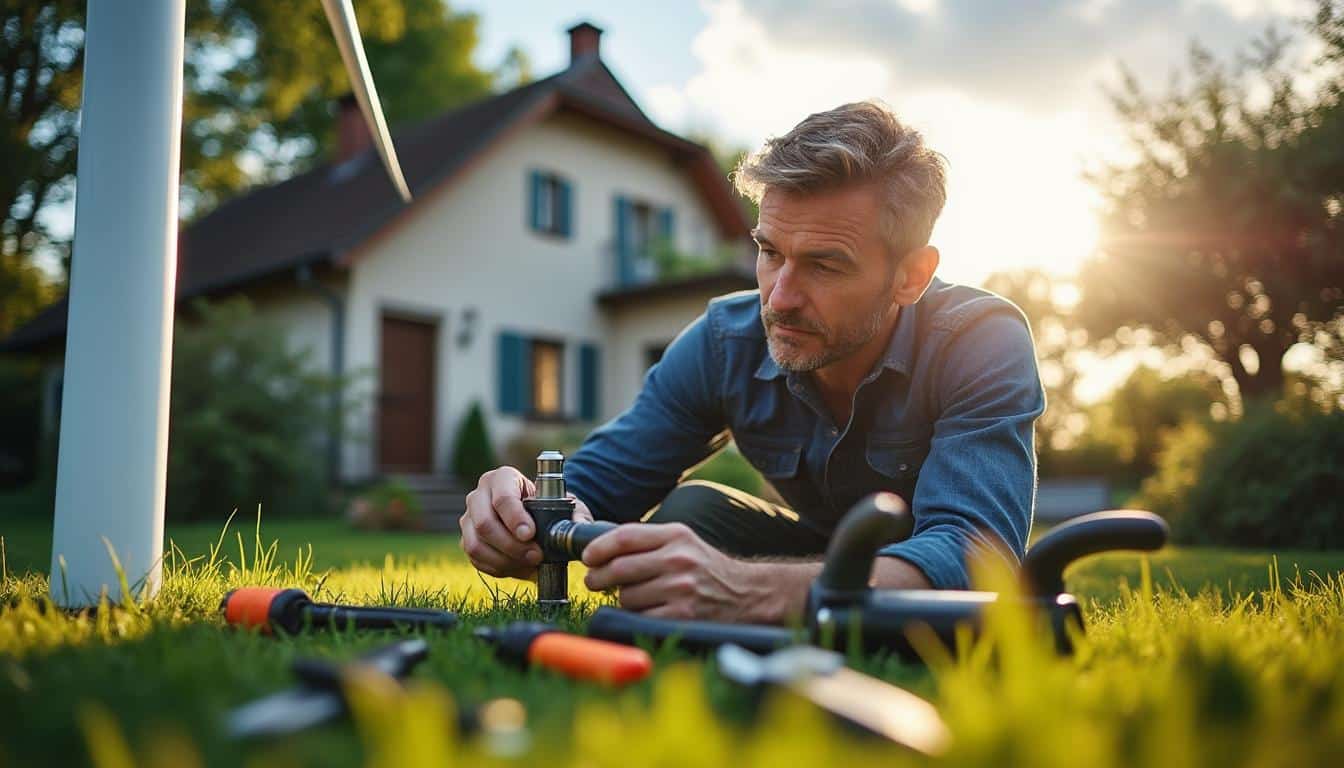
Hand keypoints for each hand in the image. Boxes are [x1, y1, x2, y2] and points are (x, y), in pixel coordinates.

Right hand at [460, 466, 593, 578]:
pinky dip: (498, 568)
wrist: (538, 517)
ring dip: (504, 560)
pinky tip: (519, 567)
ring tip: (529, 564)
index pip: (502, 497)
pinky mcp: (467, 539)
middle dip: (511, 545)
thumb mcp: (567, 506)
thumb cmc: (551, 507)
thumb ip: (576, 514)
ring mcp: (469, 518)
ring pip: (475, 544)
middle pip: (484, 523)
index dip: (515, 518)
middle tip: (536, 556)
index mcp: (502, 478)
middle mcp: (479, 495)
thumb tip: (578, 526)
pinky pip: (476, 559)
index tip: (530, 534)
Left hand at [580, 523, 754, 620]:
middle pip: (619, 568)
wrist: (746, 594)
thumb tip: (602, 550)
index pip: (624, 536)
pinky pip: (640, 616)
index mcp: (676, 535)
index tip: (588, 558)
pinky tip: (645, 610)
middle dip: (598, 578)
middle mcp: (678, 559)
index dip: (599, 548)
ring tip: (632, 597)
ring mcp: (680, 588)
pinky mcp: (682, 614)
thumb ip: (649, 542)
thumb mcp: (684, 542)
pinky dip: (636, 616)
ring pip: (626, 596)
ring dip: (621, 599)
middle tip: (594, 582)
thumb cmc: (707, 568)